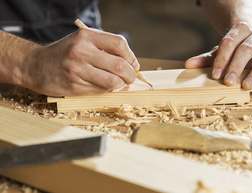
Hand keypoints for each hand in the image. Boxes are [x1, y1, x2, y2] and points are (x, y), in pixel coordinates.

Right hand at [22, 28, 138, 95]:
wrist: (35, 65)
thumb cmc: (64, 53)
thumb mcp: (81, 41)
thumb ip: (103, 47)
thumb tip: (130, 62)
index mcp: (86, 36)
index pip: (119, 43)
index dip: (131, 56)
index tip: (133, 64)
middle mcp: (82, 51)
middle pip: (119, 65)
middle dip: (130, 74)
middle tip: (131, 77)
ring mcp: (77, 70)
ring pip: (112, 81)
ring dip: (121, 84)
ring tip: (120, 83)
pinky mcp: (75, 86)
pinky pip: (101, 90)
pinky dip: (108, 90)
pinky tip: (106, 86)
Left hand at [185, 22, 251, 88]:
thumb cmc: (235, 49)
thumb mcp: (220, 51)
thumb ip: (206, 59)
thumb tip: (188, 65)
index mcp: (239, 29)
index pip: (228, 43)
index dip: (221, 60)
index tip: (215, 75)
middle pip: (245, 50)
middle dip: (236, 67)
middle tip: (228, 82)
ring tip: (246, 86)